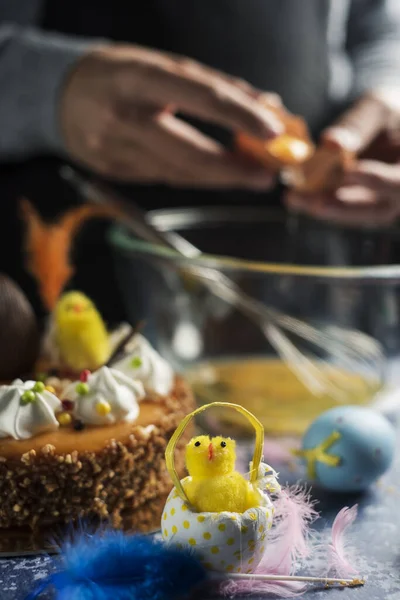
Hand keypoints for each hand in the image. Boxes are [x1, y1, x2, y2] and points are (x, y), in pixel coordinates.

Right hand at [61, 45, 282, 188]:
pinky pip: (163, 178)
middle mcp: (122, 116)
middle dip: (233, 170)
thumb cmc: (119, 73)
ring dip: (218, 178)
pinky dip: (191, 176)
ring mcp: (113, 150)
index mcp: (136, 77)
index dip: (240, 116)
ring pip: (179, 174)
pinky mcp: (113, 172)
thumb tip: (266, 106)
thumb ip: (212, 85)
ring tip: (248, 175)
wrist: (59, 96)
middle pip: (189, 154)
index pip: (200, 97)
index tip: (273, 131)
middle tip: (266, 176)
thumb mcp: (161, 65)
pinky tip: (210, 173)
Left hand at [285, 93, 399, 225]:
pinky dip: (318, 203)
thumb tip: (330, 143)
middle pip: (377, 209)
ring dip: (324, 209)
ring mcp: (381, 202)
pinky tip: (296, 197)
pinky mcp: (359, 205)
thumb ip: (357, 125)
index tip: (350, 172)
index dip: (375, 180)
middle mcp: (399, 192)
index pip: (399, 182)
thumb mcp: (376, 108)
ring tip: (296, 200)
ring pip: (356, 215)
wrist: (388, 125)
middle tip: (315, 202)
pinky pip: (341, 209)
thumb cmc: (388, 112)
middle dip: (343, 206)